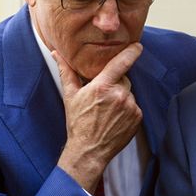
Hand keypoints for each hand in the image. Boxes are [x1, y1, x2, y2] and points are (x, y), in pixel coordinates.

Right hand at [53, 43, 143, 192]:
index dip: (131, 52)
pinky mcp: (137, 116)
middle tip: (102, 97)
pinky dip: (128, 108)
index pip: (121, 63)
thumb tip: (57, 53)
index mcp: (102, 86)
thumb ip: (66, 72)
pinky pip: (135, 105)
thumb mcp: (70, 96)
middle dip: (115, 83)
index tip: (137, 45)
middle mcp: (119, 94)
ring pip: (129, 92)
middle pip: (123, 79)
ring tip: (108, 110)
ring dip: (121, 97)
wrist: (89, 150)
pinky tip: (115, 117)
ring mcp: (130, 106)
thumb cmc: (78, 122)